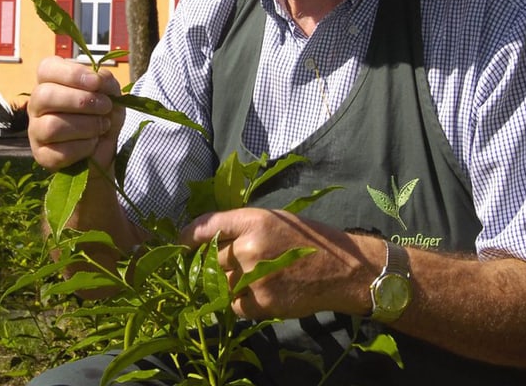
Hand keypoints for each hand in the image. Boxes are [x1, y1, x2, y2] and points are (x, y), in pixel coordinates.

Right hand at [27, 56, 125, 173]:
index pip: (47, 68)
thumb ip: (105, 81)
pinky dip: (84, 147)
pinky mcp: (41, 155)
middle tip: (105, 106)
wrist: (105, 149)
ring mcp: (36, 130)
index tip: (96, 82)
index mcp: (50, 81)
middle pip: (45, 95)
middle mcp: (37, 104)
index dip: (72, 74)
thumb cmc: (102, 115)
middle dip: (81, 101)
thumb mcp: (110, 93)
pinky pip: (60, 152)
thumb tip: (98, 80)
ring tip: (102, 126)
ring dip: (86, 126)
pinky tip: (92, 144)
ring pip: (52, 126)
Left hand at [180, 208, 377, 319]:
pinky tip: (256, 293)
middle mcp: (249, 247)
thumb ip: (241, 227)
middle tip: (218, 265)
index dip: (186, 237)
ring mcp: (254, 278)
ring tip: (242, 279)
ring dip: (223, 283)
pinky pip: (233, 305)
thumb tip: (205, 238)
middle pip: (209, 258)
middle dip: (209, 263)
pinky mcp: (261, 303)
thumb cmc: (309, 240)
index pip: (205, 226)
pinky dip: (238, 302)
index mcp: (253, 220)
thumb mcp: (274, 220)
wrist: (344, 270)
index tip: (181, 243)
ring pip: (218, 283)